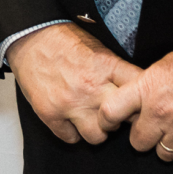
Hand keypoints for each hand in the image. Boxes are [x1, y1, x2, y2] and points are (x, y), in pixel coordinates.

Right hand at [7, 23, 140, 145]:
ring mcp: (70, 103)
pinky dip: (73, 132)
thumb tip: (135, 89)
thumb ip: (115, 70)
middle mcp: (91, 87)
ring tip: (93, 119)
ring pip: (98, 136)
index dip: (143, 100)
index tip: (140, 103)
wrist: (29, 35)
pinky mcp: (50, 114)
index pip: (139, 91)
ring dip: (98, 130)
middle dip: (121, 119)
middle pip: (122, 120)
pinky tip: (72, 120)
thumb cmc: (64, 40)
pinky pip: (71, 138)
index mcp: (107, 67)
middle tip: (116, 114)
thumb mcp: (98, 48)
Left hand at [98, 31, 172, 164]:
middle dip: (145, 138)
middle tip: (155, 129)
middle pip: (138, 143)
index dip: (107, 120)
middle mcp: (159, 112)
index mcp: (146, 88)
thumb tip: (142, 99)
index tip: (110, 123)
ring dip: (169, 147)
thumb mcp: (165, 64)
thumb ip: (149, 85)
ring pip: (164, 155)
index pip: (111, 112)